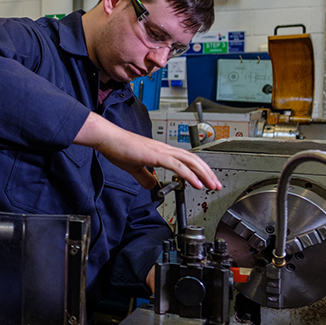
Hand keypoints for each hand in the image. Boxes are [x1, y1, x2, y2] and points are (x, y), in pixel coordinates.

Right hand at [75, 114, 221, 190]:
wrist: (109, 139)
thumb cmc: (119, 149)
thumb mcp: (135, 167)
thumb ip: (145, 177)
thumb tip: (152, 185)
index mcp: (162, 152)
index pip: (187, 160)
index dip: (199, 170)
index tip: (206, 181)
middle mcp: (165, 149)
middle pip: (194, 160)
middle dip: (207, 173)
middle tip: (216, 185)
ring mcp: (162, 151)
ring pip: (190, 161)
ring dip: (203, 174)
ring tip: (211, 185)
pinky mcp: (156, 155)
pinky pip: (177, 166)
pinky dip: (189, 175)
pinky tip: (196, 184)